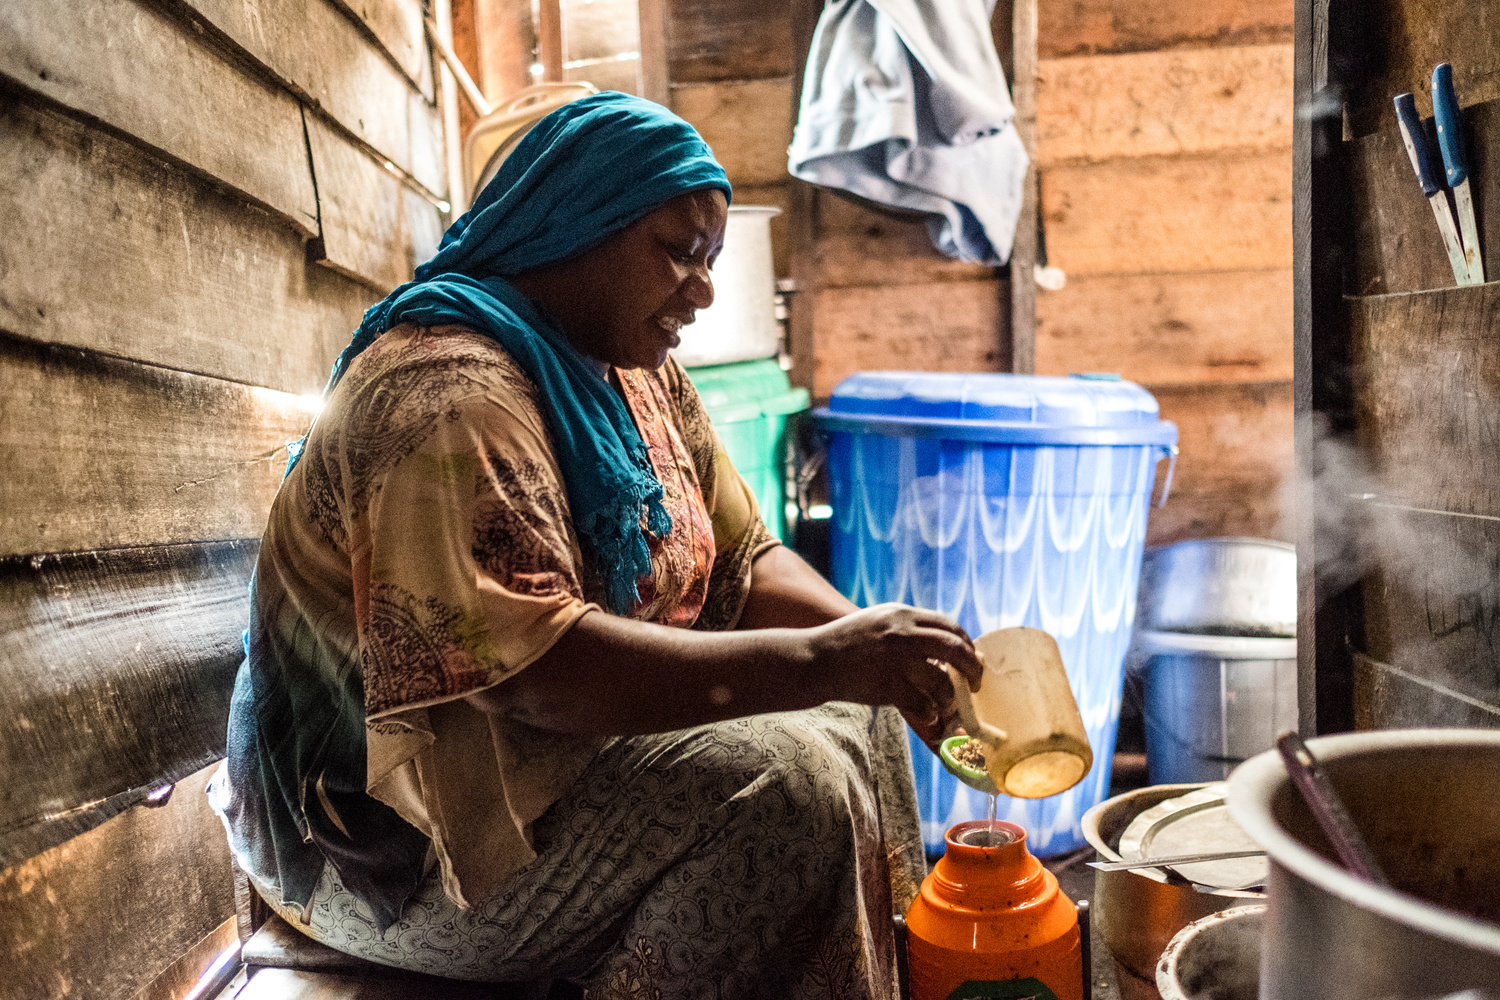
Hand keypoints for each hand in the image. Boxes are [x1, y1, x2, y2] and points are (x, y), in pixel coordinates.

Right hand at [807, 604, 982, 731]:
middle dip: (972, 668)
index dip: (966, 643)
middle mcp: (902, 633)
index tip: (971, 658)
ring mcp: (895, 660)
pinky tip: (928, 715)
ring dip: (949, 697)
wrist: (814, 660)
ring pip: (941, 680)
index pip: (949, 625)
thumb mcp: (878, 621)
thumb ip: (908, 627)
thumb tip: (945, 645)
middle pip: (955, 648)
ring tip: (945, 704)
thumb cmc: (846, 642)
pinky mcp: (887, 685)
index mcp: (902, 615)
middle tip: (976, 683)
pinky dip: (930, 713)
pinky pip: (923, 703)